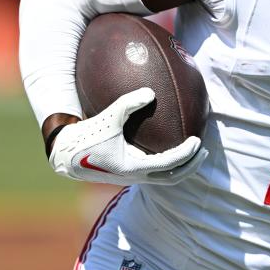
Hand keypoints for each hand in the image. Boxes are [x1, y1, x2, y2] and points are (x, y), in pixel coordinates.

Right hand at [48, 88, 207, 185]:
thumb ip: (128, 104)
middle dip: (192, 165)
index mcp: (133, 168)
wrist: (66, 156)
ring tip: (194, 150)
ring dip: (182, 166)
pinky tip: (171, 144)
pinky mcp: (129, 171)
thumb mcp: (107, 118)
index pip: (169, 164)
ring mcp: (133, 176)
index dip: (187, 154)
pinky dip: (168, 161)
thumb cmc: (86, 137)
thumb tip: (151, 92)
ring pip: (165, 177)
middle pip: (174, 178)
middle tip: (204, 150)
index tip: (198, 140)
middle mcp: (136, 176)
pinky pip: (155, 169)